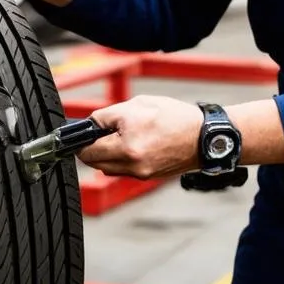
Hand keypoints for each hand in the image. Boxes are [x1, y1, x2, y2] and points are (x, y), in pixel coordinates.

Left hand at [77, 95, 202, 179]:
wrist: (204, 136)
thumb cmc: (174, 117)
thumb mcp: (136, 105)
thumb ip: (107, 116)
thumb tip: (88, 124)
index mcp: (127, 148)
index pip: (87, 150)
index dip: (80, 139)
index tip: (80, 132)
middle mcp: (132, 166)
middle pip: (94, 162)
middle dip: (92, 147)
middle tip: (100, 131)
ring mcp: (140, 174)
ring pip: (107, 168)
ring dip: (105, 154)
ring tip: (119, 136)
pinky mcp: (148, 177)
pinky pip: (123, 170)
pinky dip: (121, 158)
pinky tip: (132, 143)